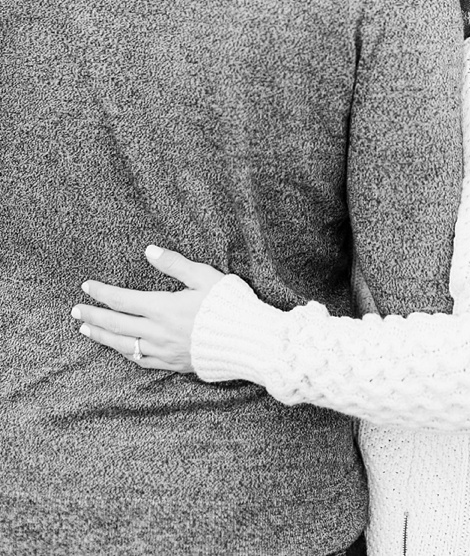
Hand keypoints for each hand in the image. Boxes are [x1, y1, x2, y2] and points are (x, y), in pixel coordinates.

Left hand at [71, 244, 223, 372]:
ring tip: (87, 330)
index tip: (86, 287)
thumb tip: (149, 250)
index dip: (102, 293)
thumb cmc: (229, 305)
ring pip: (125, 346)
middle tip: (75, 311)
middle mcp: (159, 333)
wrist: (248, 342)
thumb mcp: (204, 276)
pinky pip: (142, 362)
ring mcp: (165, 352)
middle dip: (93, 317)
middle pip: (117, 325)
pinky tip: (120, 349)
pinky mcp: (174, 365)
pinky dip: (126, 354)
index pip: (123, 300)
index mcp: (164, 308)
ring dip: (103, 337)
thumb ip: (174, 263)